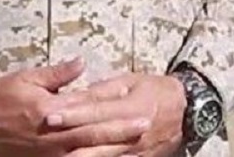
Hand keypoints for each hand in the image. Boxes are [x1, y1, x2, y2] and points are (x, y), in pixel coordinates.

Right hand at [0, 59, 149, 156]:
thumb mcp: (26, 78)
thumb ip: (57, 74)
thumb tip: (81, 63)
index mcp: (49, 110)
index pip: (87, 105)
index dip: (112, 100)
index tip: (132, 94)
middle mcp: (52, 135)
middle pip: (94, 133)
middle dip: (122, 129)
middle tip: (146, 124)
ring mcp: (49, 154)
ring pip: (88, 153)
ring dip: (112, 148)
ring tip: (135, 144)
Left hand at [45, 73, 186, 156]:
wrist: (186, 112)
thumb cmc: (155, 91)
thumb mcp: (130, 82)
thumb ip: (103, 91)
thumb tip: (75, 95)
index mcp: (132, 107)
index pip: (96, 112)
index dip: (72, 114)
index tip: (50, 116)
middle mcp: (133, 132)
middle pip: (96, 138)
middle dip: (69, 138)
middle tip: (47, 135)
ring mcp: (135, 151)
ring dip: (79, 156)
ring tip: (57, 154)